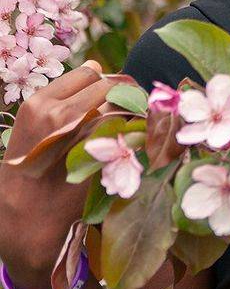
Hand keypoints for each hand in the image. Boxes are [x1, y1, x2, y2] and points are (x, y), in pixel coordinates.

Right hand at [0, 63, 127, 288]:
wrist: (25, 222)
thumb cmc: (32, 174)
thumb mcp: (36, 128)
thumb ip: (65, 99)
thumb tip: (97, 66)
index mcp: (41, 103)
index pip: (92, 73)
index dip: (105, 85)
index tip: (110, 99)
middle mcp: (63, 114)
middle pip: (115, 85)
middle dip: (126, 97)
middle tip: (129, 115)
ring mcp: (86, 135)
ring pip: (128, 107)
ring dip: (136, 115)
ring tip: (130, 132)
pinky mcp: (109, 158)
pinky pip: (138, 132)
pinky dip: (144, 135)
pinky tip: (137, 147)